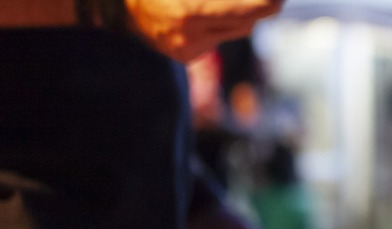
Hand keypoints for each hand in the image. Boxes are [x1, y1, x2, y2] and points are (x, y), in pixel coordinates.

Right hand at [124, 0, 283, 61]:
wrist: (115, 1)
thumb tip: (270, 0)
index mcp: (192, 7)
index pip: (256, 8)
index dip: (271, 0)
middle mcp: (191, 32)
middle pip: (251, 21)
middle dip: (261, 4)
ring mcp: (187, 47)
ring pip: (238, 31)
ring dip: (242, 13)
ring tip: (223, 0)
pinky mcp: (184, 55)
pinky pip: (218, 38)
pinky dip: (219, 23)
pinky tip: (201, 9)